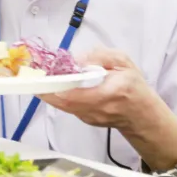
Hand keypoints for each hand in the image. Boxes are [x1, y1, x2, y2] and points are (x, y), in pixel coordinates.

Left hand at [39, 48, 162, 132]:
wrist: (141, 114)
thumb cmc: (133, 86)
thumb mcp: (123, 62)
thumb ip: (100, 56)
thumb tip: (77, 59)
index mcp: (111, 92)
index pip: (76, 94)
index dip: (55, 86)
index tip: (42, 76)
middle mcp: (98, 109)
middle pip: (63, 102)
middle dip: (46, 88)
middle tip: (34, 74)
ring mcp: (90, 118)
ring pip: (63, 105)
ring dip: (51, 91)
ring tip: (44, 77)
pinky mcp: (85, 120)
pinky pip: (68, 107)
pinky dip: (59, 96)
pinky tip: (57, 85)